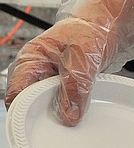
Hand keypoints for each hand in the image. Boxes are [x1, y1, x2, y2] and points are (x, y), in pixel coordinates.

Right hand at [3, 0, 133, 125]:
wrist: (104, 26)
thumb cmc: (89, 31)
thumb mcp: (82, 59)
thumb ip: (75, 87)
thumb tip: (68, 115)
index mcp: (30, 59)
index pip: (16, 93)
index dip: (25, 111)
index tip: (42, 121)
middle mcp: (34, 71)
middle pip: (29, 103)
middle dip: (46, 113)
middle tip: (66, 116)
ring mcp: (46, 79)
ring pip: (45, 105)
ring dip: (60, 109)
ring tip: (77, 106)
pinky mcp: (59, 85)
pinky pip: (59, 102)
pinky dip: (69, 105)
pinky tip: (80, 103)